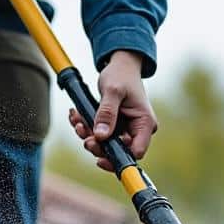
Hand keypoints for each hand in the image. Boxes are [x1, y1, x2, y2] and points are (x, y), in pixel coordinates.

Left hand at [67, 50, 157, 171]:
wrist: (120, 65)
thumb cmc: (121, 75)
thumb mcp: (112, 91)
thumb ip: (107, 113)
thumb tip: (100, 136)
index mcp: (145, 123)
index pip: (136, 152)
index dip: (119, 158)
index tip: (100, 157)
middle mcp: (137, 129)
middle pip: (119, 151)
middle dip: (98, 147)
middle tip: (85, 138)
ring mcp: (125, 128)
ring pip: (106, 144)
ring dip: (89, 136)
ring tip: (78, 121)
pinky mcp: (115, 126)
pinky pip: (99, 134)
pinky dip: (87, 127)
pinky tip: (78, 117)